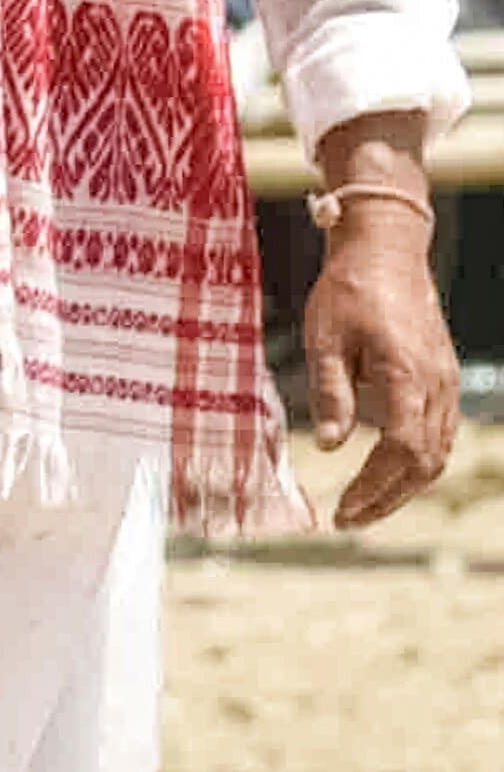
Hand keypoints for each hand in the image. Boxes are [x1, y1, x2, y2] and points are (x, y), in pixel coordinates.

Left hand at [299, 200, 458, 529]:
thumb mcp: (325, 337)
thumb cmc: (348, 289)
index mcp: (407, 375)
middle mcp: (436, 384)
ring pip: (438, 451)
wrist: (386, 251)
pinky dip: (417, 461)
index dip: (374, 487)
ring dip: (404, 485)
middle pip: (424, 461)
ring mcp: (446, 382)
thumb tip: (330, 446)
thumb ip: (330, 392)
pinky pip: (440, 432)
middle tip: (349, 520)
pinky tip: (388, 472)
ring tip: (365, 505)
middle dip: (387, 497)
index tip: (342, 511)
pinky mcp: (443, 377)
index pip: (400, 450)